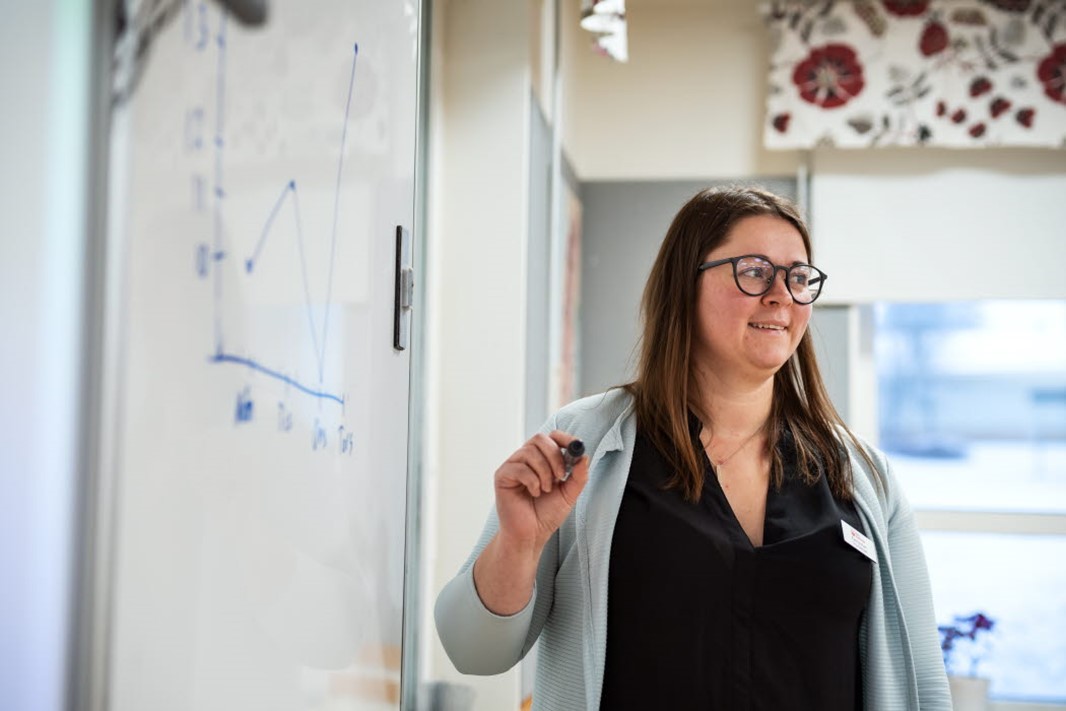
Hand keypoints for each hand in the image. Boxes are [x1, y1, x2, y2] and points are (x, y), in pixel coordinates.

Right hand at [493, 430, 588, 552]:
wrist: (531, 535)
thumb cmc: (546, 514)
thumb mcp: (569, 494)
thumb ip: (578, 476)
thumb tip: (584, 456)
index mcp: (542, 459)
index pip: (551, 437)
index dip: (564, 438)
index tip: (576, 447)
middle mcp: (526, 458)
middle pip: (540, 438)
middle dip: (554, 456)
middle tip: (560, 476)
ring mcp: (513, 465)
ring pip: (530, 452)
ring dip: (544, 472)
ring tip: (545, 490)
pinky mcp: (502, 476)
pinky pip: (519, 467)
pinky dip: (532, 481)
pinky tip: (534, 493)